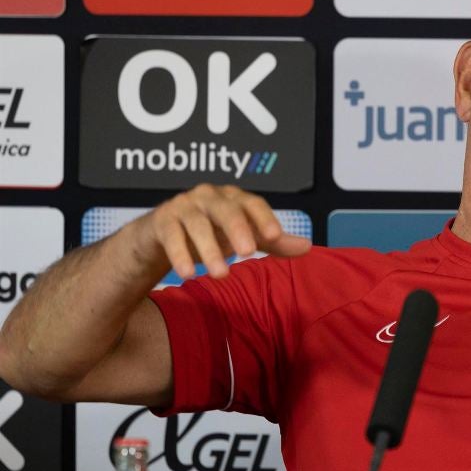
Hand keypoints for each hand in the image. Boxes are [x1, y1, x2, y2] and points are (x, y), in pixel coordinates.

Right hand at [138, 184, 311, 278]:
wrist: (163, 234)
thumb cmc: (212, 231)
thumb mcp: (244, 236)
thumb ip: (273, 242)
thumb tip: (308, 246)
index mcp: (234, 198)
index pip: (253, 203)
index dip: (264, 217)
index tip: (275, 236)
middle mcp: (209, 196)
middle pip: (226, 209)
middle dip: (238, 229)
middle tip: (247, 253)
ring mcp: (184, 205)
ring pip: (197, 224)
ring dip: (209, 250)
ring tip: (220, 274)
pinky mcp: (162, 220)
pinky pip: (172, 236)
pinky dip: (180, 255)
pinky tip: (187, 274)